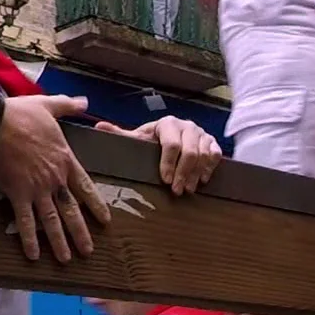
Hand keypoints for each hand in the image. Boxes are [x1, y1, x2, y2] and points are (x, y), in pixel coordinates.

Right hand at [0, 94, 113, 261]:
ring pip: (52, 220)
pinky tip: (33, 255)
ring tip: (66, 260)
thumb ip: (68, 106)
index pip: (86, 187)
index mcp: (65, 160)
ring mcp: (36, 188)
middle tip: (88, 251)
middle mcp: (54, 178)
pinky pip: (25, 220)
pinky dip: (29, 239)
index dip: (95, 205)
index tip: (106, 220)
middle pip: (72, 210)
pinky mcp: (16, 193)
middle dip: (80, 232)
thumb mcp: (49, 105)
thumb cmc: (20, 113)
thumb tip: (85, 102)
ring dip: (59, 241)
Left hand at [97, 116, 219, 194]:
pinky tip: (202, 180)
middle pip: (190, 151)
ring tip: (188, 189)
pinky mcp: (212, 141)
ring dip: (196, 174)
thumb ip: (120, 134)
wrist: (177, 134)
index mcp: (167, 124)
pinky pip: (216, 154)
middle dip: (183, 173)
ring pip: (204, 154)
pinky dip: (209, 168)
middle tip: (177, 191)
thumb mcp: (138, 138)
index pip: (171, 144)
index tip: (165, 179)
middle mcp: (187, 126)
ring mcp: (202, 133)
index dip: (169, 163)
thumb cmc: (154, 140)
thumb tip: (98, 127)